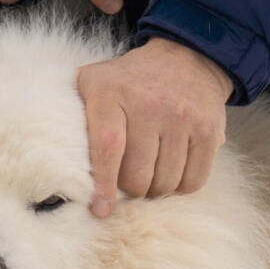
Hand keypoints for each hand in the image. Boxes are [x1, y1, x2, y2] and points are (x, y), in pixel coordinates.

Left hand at [78, 37, 233, 216]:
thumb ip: (76, 117)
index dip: (104, 185)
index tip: (101, 209)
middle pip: (138, 174)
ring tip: (150, 174)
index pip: (107, 148)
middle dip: (131, 189)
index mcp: (111, 93)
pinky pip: (194, 180)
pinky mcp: (208, 130)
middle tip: (129, 181)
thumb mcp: (94, 83)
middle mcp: (149, 103)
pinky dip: (181, 187)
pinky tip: (172, 172)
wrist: (185, 58)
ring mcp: (182, 117)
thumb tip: (61, 168)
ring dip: (156, 189)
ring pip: (166, 182)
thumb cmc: (129, 82)